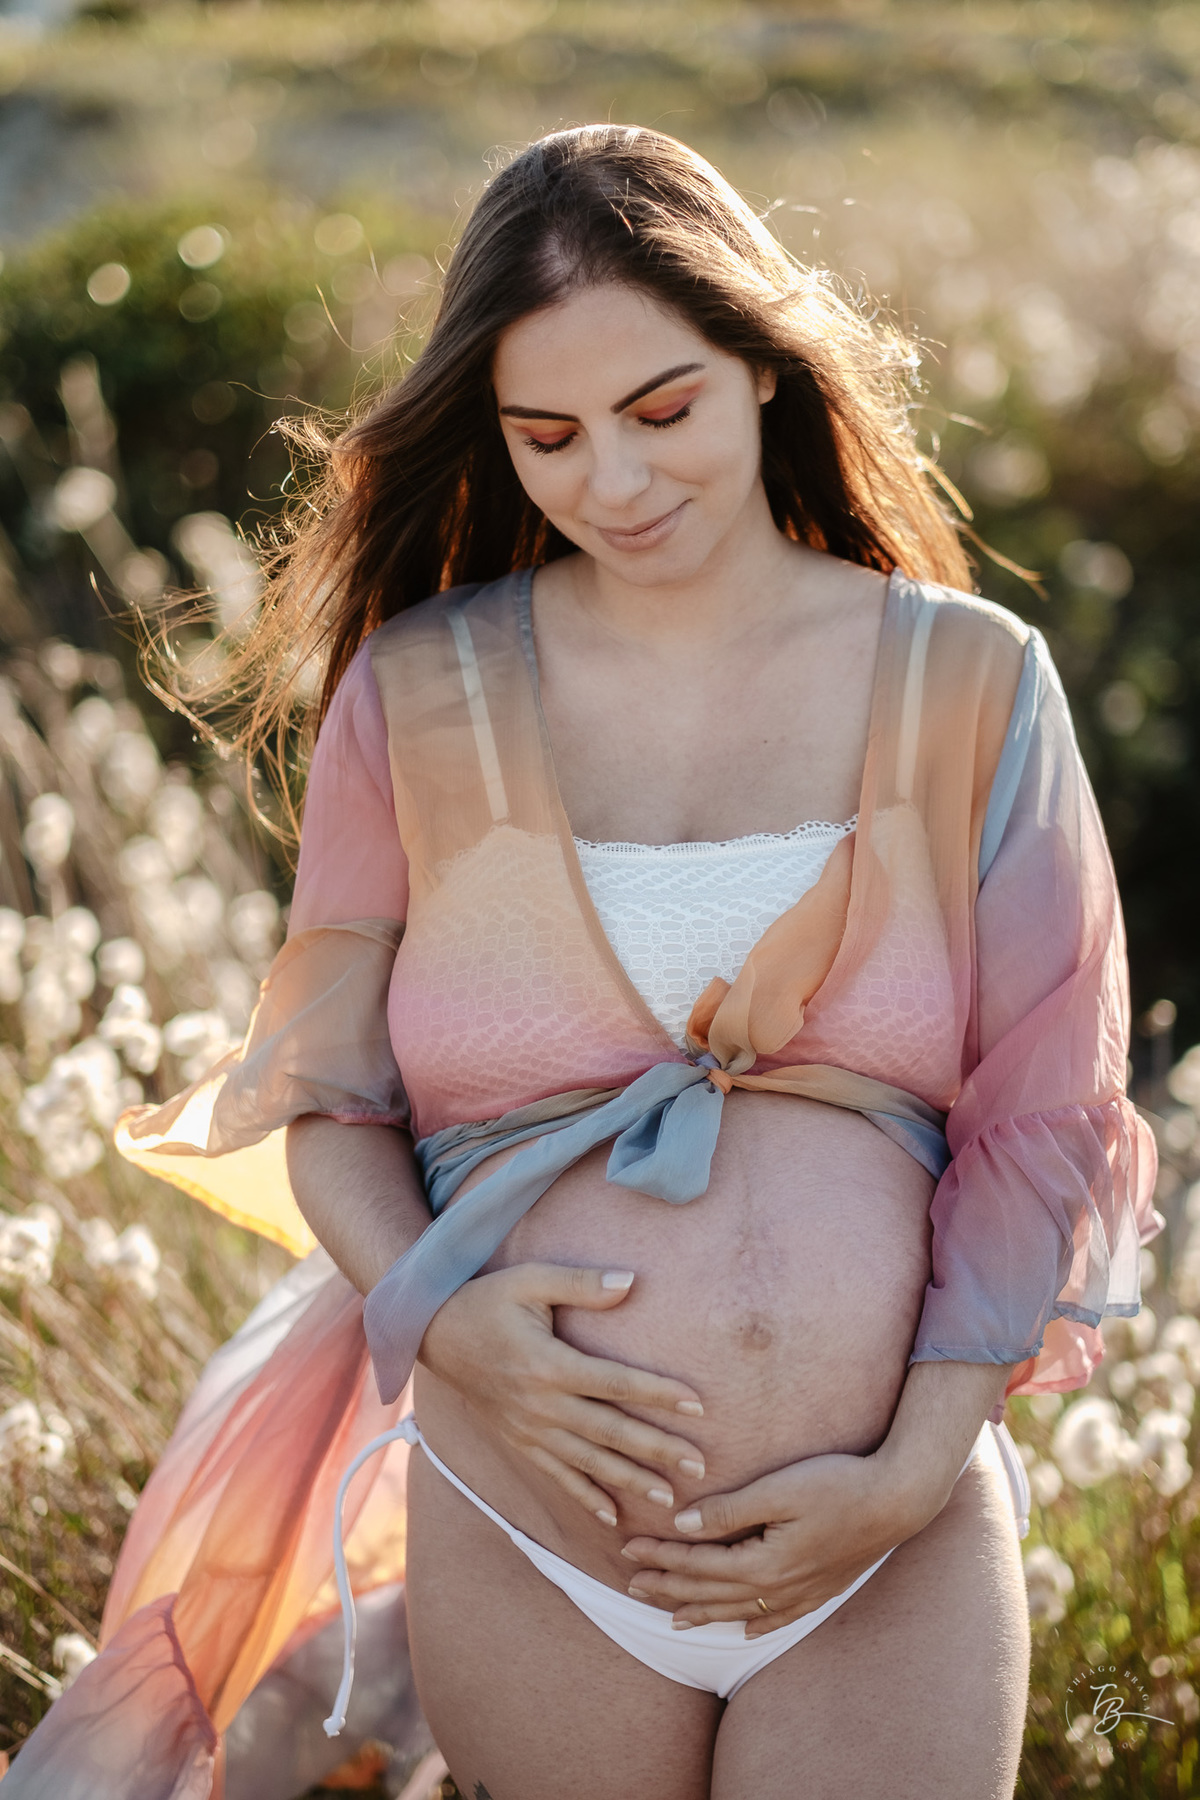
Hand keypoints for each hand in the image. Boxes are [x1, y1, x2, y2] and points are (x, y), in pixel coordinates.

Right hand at [417, 1262, 706, 1526]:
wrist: (431, 1334)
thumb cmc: (486, 1301)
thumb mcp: (529, 1280)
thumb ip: (580, 1283)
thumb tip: (631, 1281)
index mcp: (548, 1365)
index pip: (615, 1383)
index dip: (658, 1394)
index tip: (698, 1405)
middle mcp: (540, 1405)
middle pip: (610, 1432)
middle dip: (657, 1450)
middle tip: (700, 1465)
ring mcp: (528, 1429)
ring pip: (588, 1462)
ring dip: (630, 1480)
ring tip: (669, 1498)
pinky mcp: (518, 1441)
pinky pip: (556, 1475)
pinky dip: (585, 1497)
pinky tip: (612, 1517)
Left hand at [620, 1448, 923, 1635]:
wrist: (898, 1500)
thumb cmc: (838, 1484)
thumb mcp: (779, 1489)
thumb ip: (730, 1510)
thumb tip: (683, 1524)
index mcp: (763, 1562)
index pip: (697, 1564)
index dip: (660, 1558)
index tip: (627, 1551)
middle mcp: (779, 1587)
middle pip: (711, 1593)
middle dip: (669, 1588)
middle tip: (631, 1587)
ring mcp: (802, 1592)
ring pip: (739, 1610)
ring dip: (702, 1612)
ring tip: (672, 1619)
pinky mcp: (821, 1588)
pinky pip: (778, 1617)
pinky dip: (754, 1624)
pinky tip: (744, 1630)